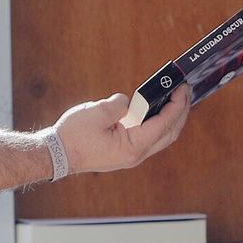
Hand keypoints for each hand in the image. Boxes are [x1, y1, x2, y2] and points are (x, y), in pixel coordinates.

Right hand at [51, 85, 189, 174]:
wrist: (57, 154)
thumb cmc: (73, 136)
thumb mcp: (98, 112)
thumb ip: (120, 104)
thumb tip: (130, 102)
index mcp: (132, 147)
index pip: (164, 124)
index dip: (177, 105)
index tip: (182, 88)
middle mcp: (136, 154)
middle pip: (168, 133)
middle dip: (180, 111)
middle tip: (184, 90)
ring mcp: (131, 155)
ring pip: (160, 136)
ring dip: (170, 118)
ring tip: (175, 98)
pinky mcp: (124, 151)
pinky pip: (148, 136)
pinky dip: (157, 122)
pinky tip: (156, 109)